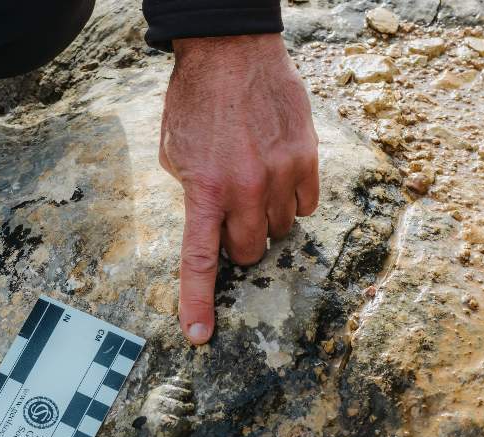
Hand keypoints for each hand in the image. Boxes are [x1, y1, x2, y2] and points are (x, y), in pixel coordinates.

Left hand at [159, 34, 319, 344]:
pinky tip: (278, 172)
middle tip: (232, 214)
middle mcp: (245, 189)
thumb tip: (212, 222)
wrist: (231, 53)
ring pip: (281, 230)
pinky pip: (306, 206)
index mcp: (204, 191)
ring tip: (254, 181)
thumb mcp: (176, 154)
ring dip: (267, 218)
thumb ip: (193, 195)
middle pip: (250, 252)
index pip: (201, 262)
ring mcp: (281, 175)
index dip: (198, 303)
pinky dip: (293, 198)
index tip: (199, 337)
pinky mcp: (307, 158)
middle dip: (240, 243)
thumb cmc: (196, 102)